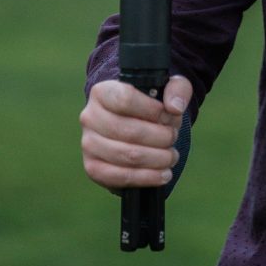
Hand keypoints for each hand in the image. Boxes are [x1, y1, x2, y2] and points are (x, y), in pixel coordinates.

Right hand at [79, 75, 192, 190]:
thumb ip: (176, 89)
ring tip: (171, 156)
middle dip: (160, 137)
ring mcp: (88, 143)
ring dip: (157, 158)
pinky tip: (163, 174)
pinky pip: (119, 177)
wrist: (135, 123)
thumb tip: (175, 108)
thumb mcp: (168, 87)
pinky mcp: (93, 167)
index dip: (153, 110)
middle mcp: (90, 116)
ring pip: (126, 155)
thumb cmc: (152, 103)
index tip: (170, 116)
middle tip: (173, 137)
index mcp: (103, 91)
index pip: (125, 99)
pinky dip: (146, 178)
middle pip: (128, 131)